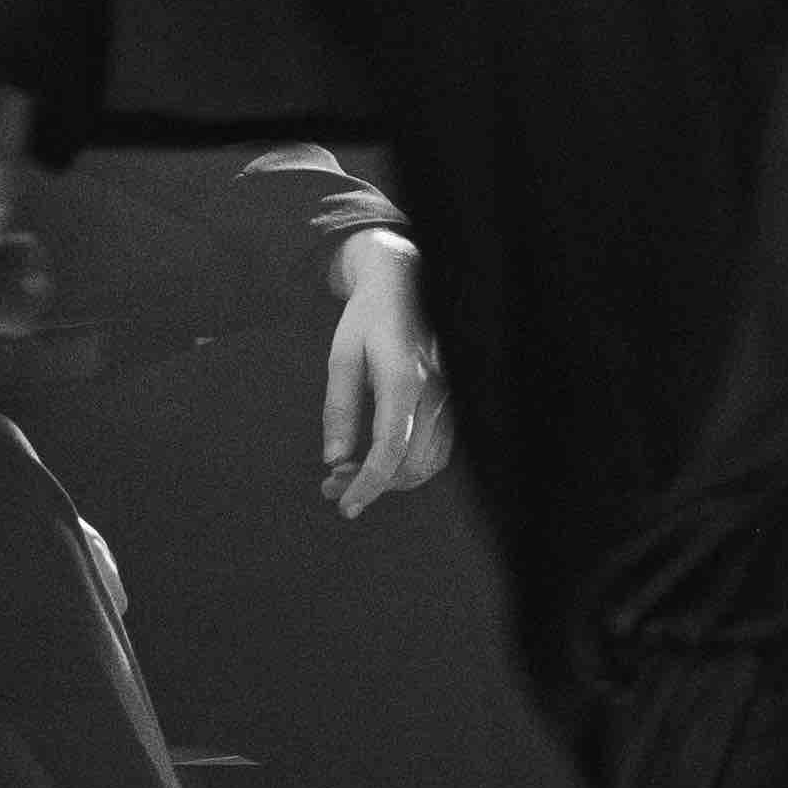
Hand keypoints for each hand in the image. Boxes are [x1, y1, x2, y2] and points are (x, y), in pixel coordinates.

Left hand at [320, 234, 452, 515]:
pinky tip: (380, 459)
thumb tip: (333, 460)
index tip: (345, 506)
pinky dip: (410, 464)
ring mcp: (452, 397)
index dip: (368, 485)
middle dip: (371, 484)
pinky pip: (440, 449)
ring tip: (350, 473)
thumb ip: (338, 409)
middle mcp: (436, 391)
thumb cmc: (369, 316)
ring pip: (428, 462)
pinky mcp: (456, 400)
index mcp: (404, 378)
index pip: (390, 450)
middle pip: (410, 464)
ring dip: (390, 478)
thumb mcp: (342, 357)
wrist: (408, 281)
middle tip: (331, 485)